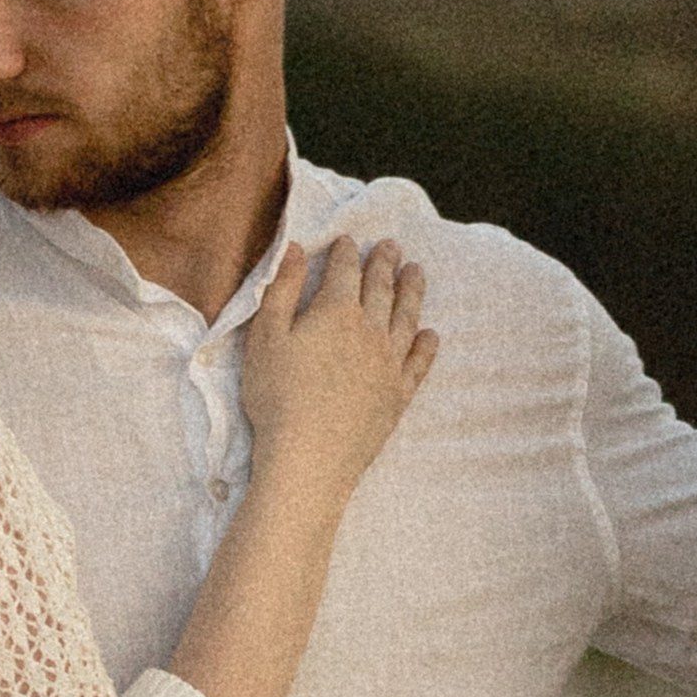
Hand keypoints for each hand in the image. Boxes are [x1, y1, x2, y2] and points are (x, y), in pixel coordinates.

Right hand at [242, 235, 436, 508]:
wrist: (309, 456)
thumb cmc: (277, 397)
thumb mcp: (265, 337)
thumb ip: (282, 290)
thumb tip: (297, 249)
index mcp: (336, 311)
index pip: (345, 271)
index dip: (346, 252)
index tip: (349, 240)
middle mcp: (370, 330)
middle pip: (381, 288)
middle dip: (385, 263)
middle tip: (392, 245)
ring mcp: (389, 363)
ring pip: (406, 317)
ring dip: (413, 291)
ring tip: (417, 272)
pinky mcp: (398, 394)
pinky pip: (418, 363)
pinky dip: (426, 345)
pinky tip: (431, 335)